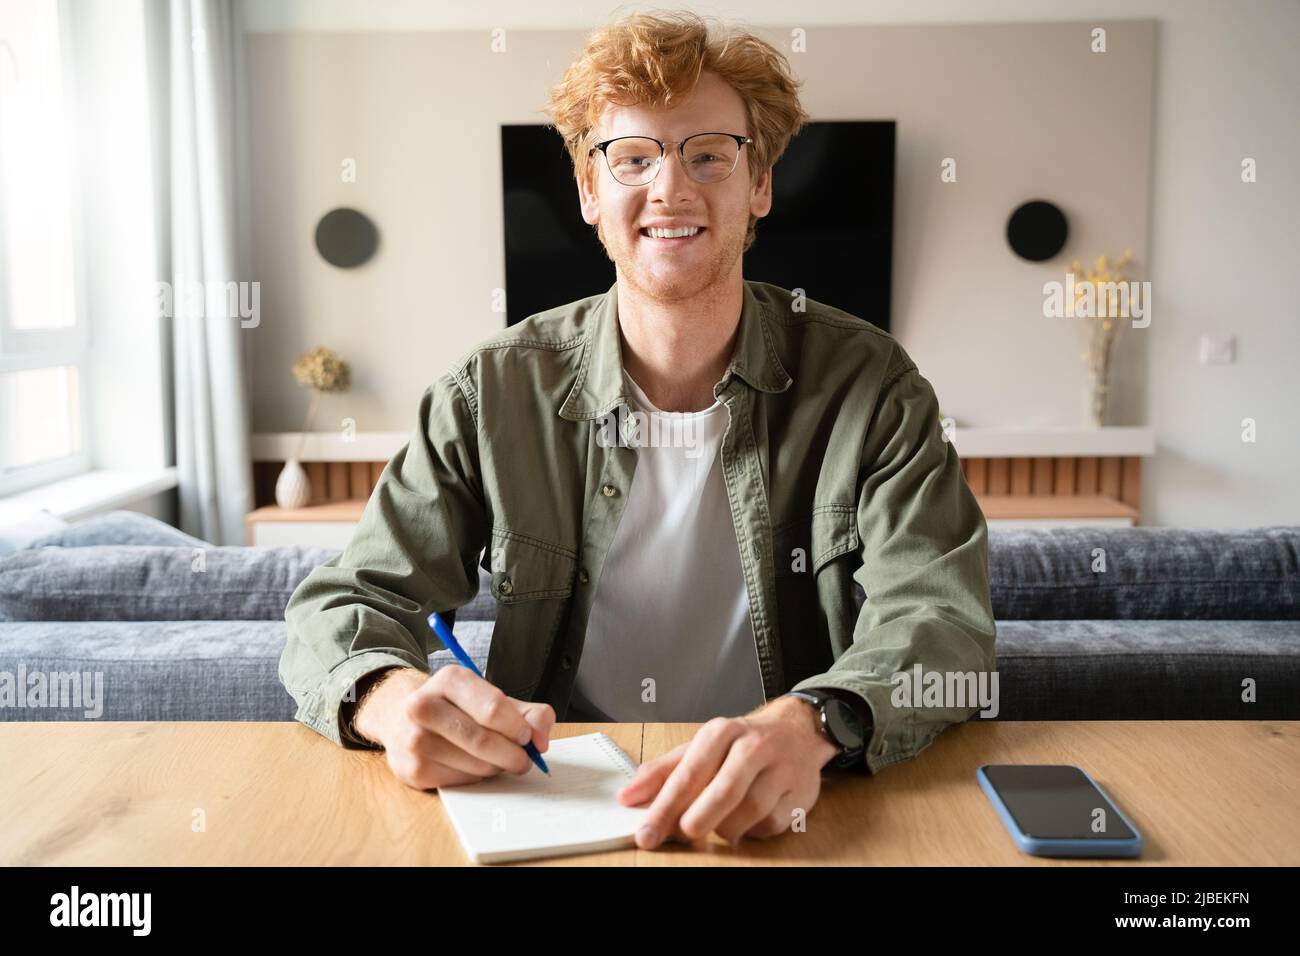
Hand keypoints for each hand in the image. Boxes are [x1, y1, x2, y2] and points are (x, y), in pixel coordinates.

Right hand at [354, 667, 554, 790]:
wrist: (403, 718)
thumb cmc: (459, 709)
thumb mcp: (494, 699)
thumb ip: (531, 714)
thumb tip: (541, 741)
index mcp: (449, 679)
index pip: (493, 708)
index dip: (518, 728)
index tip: (527, 737)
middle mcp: (424, 706)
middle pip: (483, 740)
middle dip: (513, 755)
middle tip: (523, 760)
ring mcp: (414, 739)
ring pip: (475, 765)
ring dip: (496, 767)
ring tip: (497, 759)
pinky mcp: (412, 770)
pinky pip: (461, 781)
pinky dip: (476, 778)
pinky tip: (472, 765)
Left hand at [615, 697, 840, 848]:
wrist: (798, 731)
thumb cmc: (740, 743)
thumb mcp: (701, 747)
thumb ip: (663, 771)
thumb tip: (629, 797)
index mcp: (722, 732)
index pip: (689, 772)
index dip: (665, 806)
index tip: (646, 833)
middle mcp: (753, 746)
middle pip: (724, 791)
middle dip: (698, 820)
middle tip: (682, 835)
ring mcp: (781, 769)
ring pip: (750, 812)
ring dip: (726, 828)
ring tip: (715, 825)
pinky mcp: (800, 794)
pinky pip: (770, 824)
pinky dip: (751, 831)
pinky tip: (745, 822)